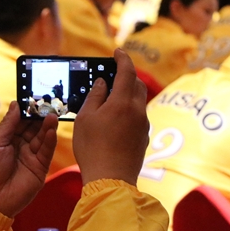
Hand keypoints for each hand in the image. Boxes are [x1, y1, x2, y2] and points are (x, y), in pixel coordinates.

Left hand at [0, 102, 57, 217]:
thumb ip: (7, 125)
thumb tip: (16, 104)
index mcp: (6, 140)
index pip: (20, 121)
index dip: (27, 110)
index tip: (34, 98)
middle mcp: (19, 147)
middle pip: (33, 128)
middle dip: (40, 116)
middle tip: (48, 103)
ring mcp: (30, 157)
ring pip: (42, 138)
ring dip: (47, 126)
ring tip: (52, 115)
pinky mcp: (39, 168)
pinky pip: (46, 152)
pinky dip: (50, 141)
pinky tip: (51, 131)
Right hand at [73, 49, 148, 185]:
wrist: (110, 179)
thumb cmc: (93, 148)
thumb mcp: (85, 119)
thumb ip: (94, 97)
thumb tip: (101, 83)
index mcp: (122, 102)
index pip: (126, 71)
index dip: (122, 58)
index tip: (117, 51)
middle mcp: (137, 110)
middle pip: (137, 84)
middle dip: (127, 75)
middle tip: (112, 75)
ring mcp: (143, 125)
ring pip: (138, 101)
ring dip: (127, 95)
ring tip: (110, 100)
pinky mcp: (143, 138)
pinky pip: (137, 117)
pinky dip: (128, 111)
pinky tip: (115, 121)